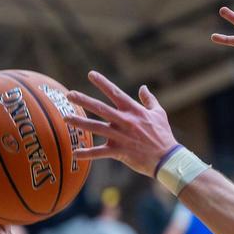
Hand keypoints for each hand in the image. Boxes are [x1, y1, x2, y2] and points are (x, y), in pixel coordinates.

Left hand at [63, 71, 178, 175]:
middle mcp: (125, 121)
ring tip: (66, 118)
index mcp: (134, 111)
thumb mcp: (159, 114)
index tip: (90, 74)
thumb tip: (143, 87)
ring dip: (80, 123)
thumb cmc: (164, 135)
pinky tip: (75, 154)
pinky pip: (100, 153)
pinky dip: (87, 154)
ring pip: (96, 128)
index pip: (115, 93)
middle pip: (100, 108)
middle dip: (84, 100)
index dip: (103, 83)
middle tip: (69, 94)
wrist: (167, 159)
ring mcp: (121, 137)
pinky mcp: (119, 152)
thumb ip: (149, 100)